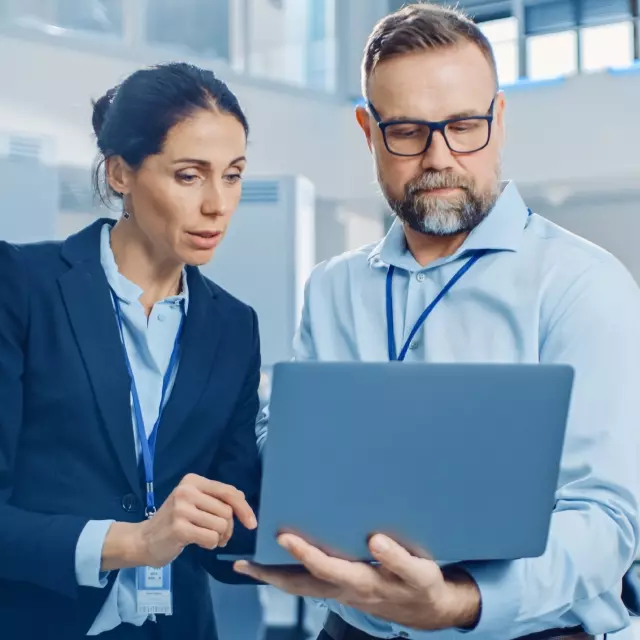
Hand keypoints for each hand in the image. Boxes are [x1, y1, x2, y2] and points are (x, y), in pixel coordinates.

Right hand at [102, 474, 256, 570]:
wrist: (143, 540)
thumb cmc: (174, 521)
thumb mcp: (194, 502)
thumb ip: (216, 499)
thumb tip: (242, 501)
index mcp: (193, 481)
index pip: (228, 492)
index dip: (244, 508)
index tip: (252, 523)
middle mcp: (187, 491)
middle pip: (227, 511)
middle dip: (229, 528)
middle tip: (219, 536)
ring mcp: (181, 509)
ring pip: (221, 525)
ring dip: (220, 537)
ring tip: (208, 538)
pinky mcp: (179, 528)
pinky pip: (211, 538)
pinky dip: (211, 544)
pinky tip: (199, 543)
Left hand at [234, 534, 479, 630]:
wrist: (427, 607)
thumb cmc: (422, 584)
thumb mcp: (421, 573)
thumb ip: (399, 559)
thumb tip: (374, 539)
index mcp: (365, 583)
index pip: (328, 570)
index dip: (306, 555)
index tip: (283, 537)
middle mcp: (347, 591)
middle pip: (302, 585)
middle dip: (272, 573)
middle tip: (244, 563)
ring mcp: (341, 594)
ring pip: (301, 588)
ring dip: (272, 578)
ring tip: (246, 566)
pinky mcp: (341, 591)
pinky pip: (307, 586)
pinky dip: (286, 578)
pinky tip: (273, 567)